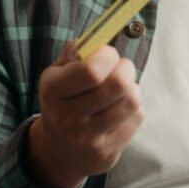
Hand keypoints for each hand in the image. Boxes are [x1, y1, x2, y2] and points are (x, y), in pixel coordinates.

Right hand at [24, 43, 143, 187]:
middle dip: (126, 68)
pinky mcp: (106, 152)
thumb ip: (76, 50)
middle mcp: (66, 117)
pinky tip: (120, 110)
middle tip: (122, 68)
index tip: (108, 54)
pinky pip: (136, 118)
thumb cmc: (65, 99)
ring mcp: (86, 138)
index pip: (92, 70)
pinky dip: (134, 109)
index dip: (109, 56)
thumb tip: (99, 35)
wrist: (59, 151)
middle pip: (118, 84)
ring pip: (131, 100)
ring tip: (121, 90)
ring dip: (132, 89)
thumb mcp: (59, 72)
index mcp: (52, 90)